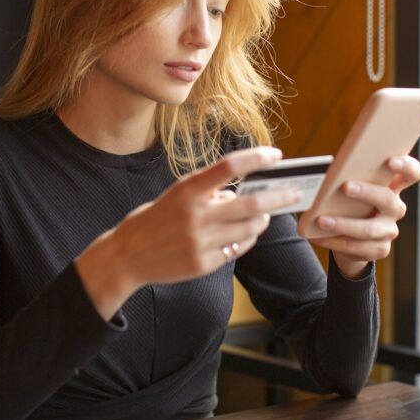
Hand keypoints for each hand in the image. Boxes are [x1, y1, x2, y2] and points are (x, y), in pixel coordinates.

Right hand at [76, 146, 301, 319]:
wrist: (125, 257)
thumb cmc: (154, 220)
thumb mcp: (175, 197)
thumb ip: (207, 194)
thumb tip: (241, 195)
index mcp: (187, 190)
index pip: (229, 166)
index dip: (257, 158)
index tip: (276, 155)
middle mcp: (195, 215)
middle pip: (251, 203)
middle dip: (278, 197)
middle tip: (294, 192)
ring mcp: (200, 242)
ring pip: (249, 229)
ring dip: (262, 219)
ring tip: (266, 214)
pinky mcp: (203, 264)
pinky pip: (237, 249)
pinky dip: (246, 240)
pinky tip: (246, 234)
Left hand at [309, 155, 419, 277]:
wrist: (348, 239)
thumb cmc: (348, 204)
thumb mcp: (351, 188)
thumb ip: (349, 177)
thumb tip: (332, 175)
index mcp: (392, 187)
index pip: (412, 174)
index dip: (406, 166)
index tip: (391, 161)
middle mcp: (395, 208)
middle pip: (388, 200)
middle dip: (366, 193)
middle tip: (345, 187)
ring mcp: (389, 230)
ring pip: (369, 229)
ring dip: (343, 224)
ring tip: (321, 220)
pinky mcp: (379, 249)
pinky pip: (357, 247)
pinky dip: (334, 241)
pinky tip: (318, 237)